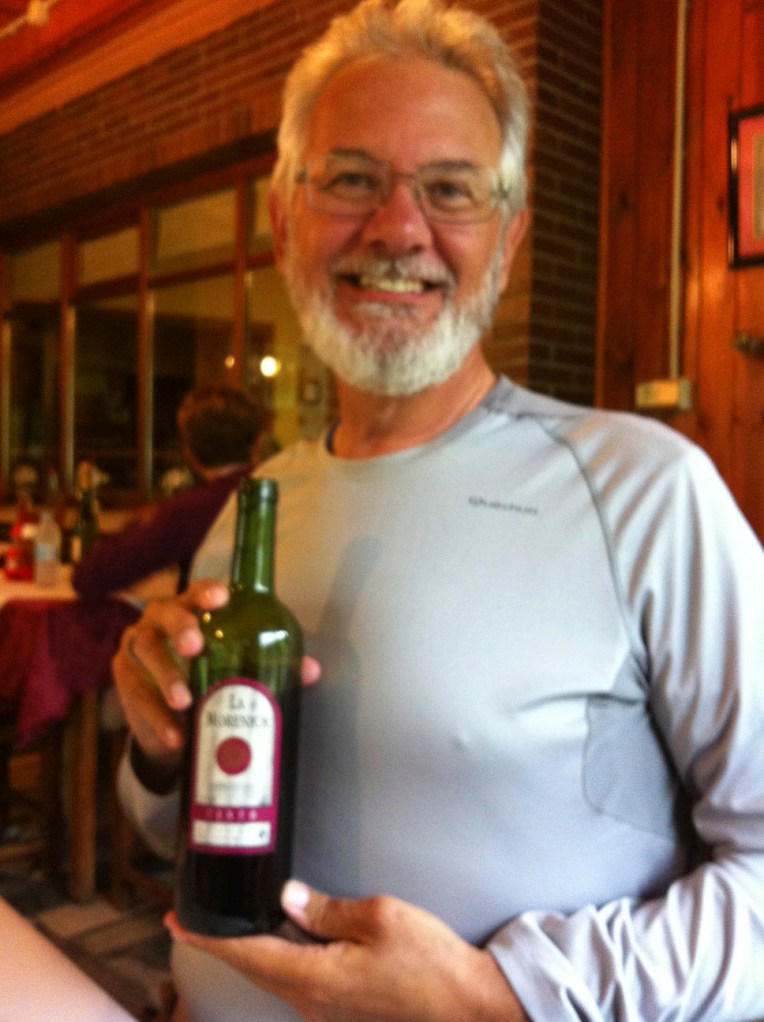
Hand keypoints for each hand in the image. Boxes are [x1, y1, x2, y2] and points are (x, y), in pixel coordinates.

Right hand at [112, 580, 320, 775]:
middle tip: (196, 648)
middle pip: (164, 613)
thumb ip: (273, 665)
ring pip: (145, 651)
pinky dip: (157, 718)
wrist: (171, 721)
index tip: (221, 599)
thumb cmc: (208, 678)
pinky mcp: (124, 682)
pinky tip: (176, 735)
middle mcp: (159, 622)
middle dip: (180, 627)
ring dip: (165, 676)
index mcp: (190, 611)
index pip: (196, 593)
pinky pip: (135, 696)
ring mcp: (137, 649)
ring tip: (185, 701)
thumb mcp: (238, 670)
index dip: (206, 592)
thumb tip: (312, 670)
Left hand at [165, 882, 527, 1021]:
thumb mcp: (380, 917)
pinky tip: (283, 942)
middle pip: (255, 967)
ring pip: (275, 976)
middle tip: (193, 920)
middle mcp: (313, 1002)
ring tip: (234, 924)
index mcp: (315, 978)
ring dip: (250, 952)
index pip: (247, 953)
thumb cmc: (429, 962)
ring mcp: (327, 1011)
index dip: (209, 937)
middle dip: (222, 942)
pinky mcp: (343, 1011)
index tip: (177, 923)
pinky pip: (298, 983)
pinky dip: (279, 960)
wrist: (468, 1006)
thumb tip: (289, 897)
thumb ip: (327, 909)